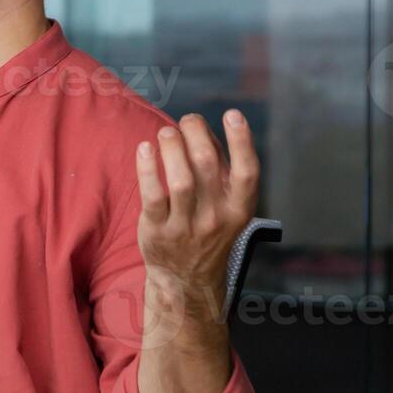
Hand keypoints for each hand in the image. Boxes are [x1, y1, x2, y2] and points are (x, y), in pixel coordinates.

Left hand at [135, 109, 259, 339]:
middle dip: (196, 134)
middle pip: (207, 165)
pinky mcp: (158, 230)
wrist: (186, 278)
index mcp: (239, 209)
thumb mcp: (227, 208)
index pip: (247, 172)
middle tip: (188, 121)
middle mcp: (216, 218)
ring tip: (166, 132)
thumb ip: (219, 172)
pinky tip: (144, 148)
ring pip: (180, 179)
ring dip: (171, 147)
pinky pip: (152, 194)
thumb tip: (203, 131)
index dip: (242, 140)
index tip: (232, 114)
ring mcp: (186, 226)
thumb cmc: (206, 230)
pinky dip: (147, 167)